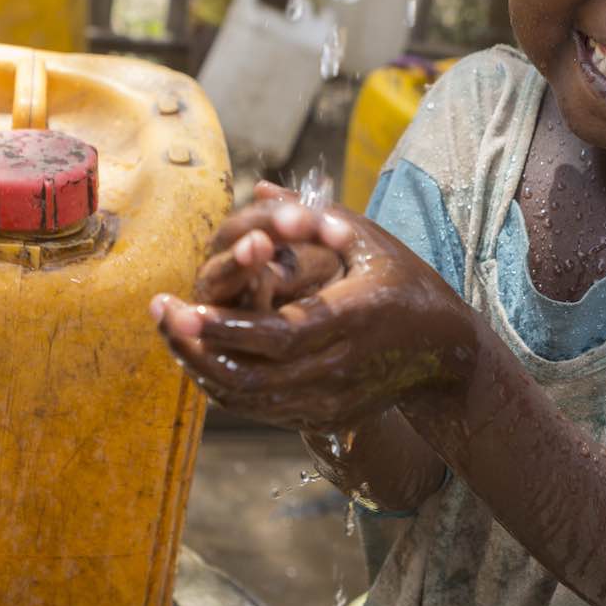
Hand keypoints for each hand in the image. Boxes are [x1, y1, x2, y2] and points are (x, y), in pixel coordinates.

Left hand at [151, 199, 475, 432]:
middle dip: (196, 349)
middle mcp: (340, 367)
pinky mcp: (324, 417)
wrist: (446, 354)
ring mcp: (331, 399)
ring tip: (171, 331)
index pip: (279, 335)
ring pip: (250, 400)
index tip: (182, 308)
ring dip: (202, 369)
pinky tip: (200, 356)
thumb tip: (258, 187)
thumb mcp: (370, 241)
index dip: (226, 328)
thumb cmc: (407, 283)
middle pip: (253, 375)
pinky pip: (261, 410)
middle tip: (160, 313)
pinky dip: (224, 387)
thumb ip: (313, 215)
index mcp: (354, 319)